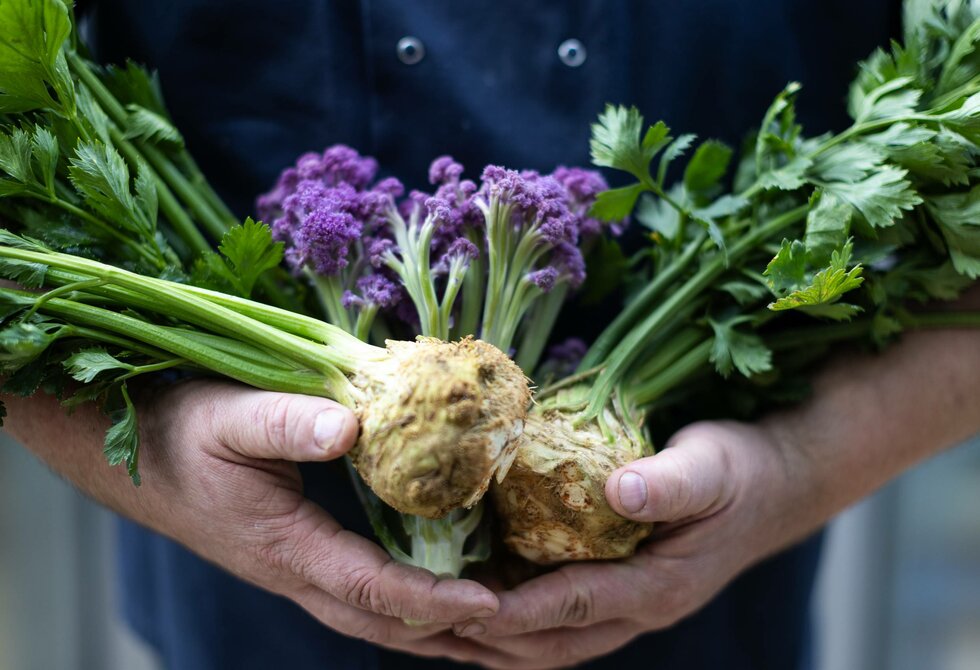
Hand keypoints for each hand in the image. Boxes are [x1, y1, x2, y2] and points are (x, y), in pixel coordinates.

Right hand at [16, 379, 502, 659]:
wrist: (139, 461)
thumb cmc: (185, 436)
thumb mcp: (229, 417)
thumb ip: (285, 423)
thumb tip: (348, 427)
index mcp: (286, 545)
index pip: (368, 586)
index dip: (429, 598)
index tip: (489, 603)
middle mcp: (298, 575)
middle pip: (384, 621)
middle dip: (452, 631)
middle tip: (522, 628)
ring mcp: (302, 575)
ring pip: (379, 620)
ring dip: (439, 632)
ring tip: (503, 631)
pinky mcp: (306, 563)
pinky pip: (369, 600)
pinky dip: (414, 610)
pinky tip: (448, 604)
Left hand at [452, 420, 814, 668]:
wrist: (777, 484)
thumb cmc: (743, 472)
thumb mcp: (713, 467)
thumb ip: (671, 482)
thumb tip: (621, 491)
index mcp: (659, 586)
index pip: (575, 606)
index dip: (517, 609)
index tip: (460, 605)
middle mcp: (638, 608)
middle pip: (551, 642)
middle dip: (487, 637)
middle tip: (423, 620)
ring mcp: (628, 604)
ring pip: (550, 639)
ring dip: (494, 637)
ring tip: (433, 619)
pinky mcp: (619, 587)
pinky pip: (559, 616)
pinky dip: (516, 616)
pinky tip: (477, 595)